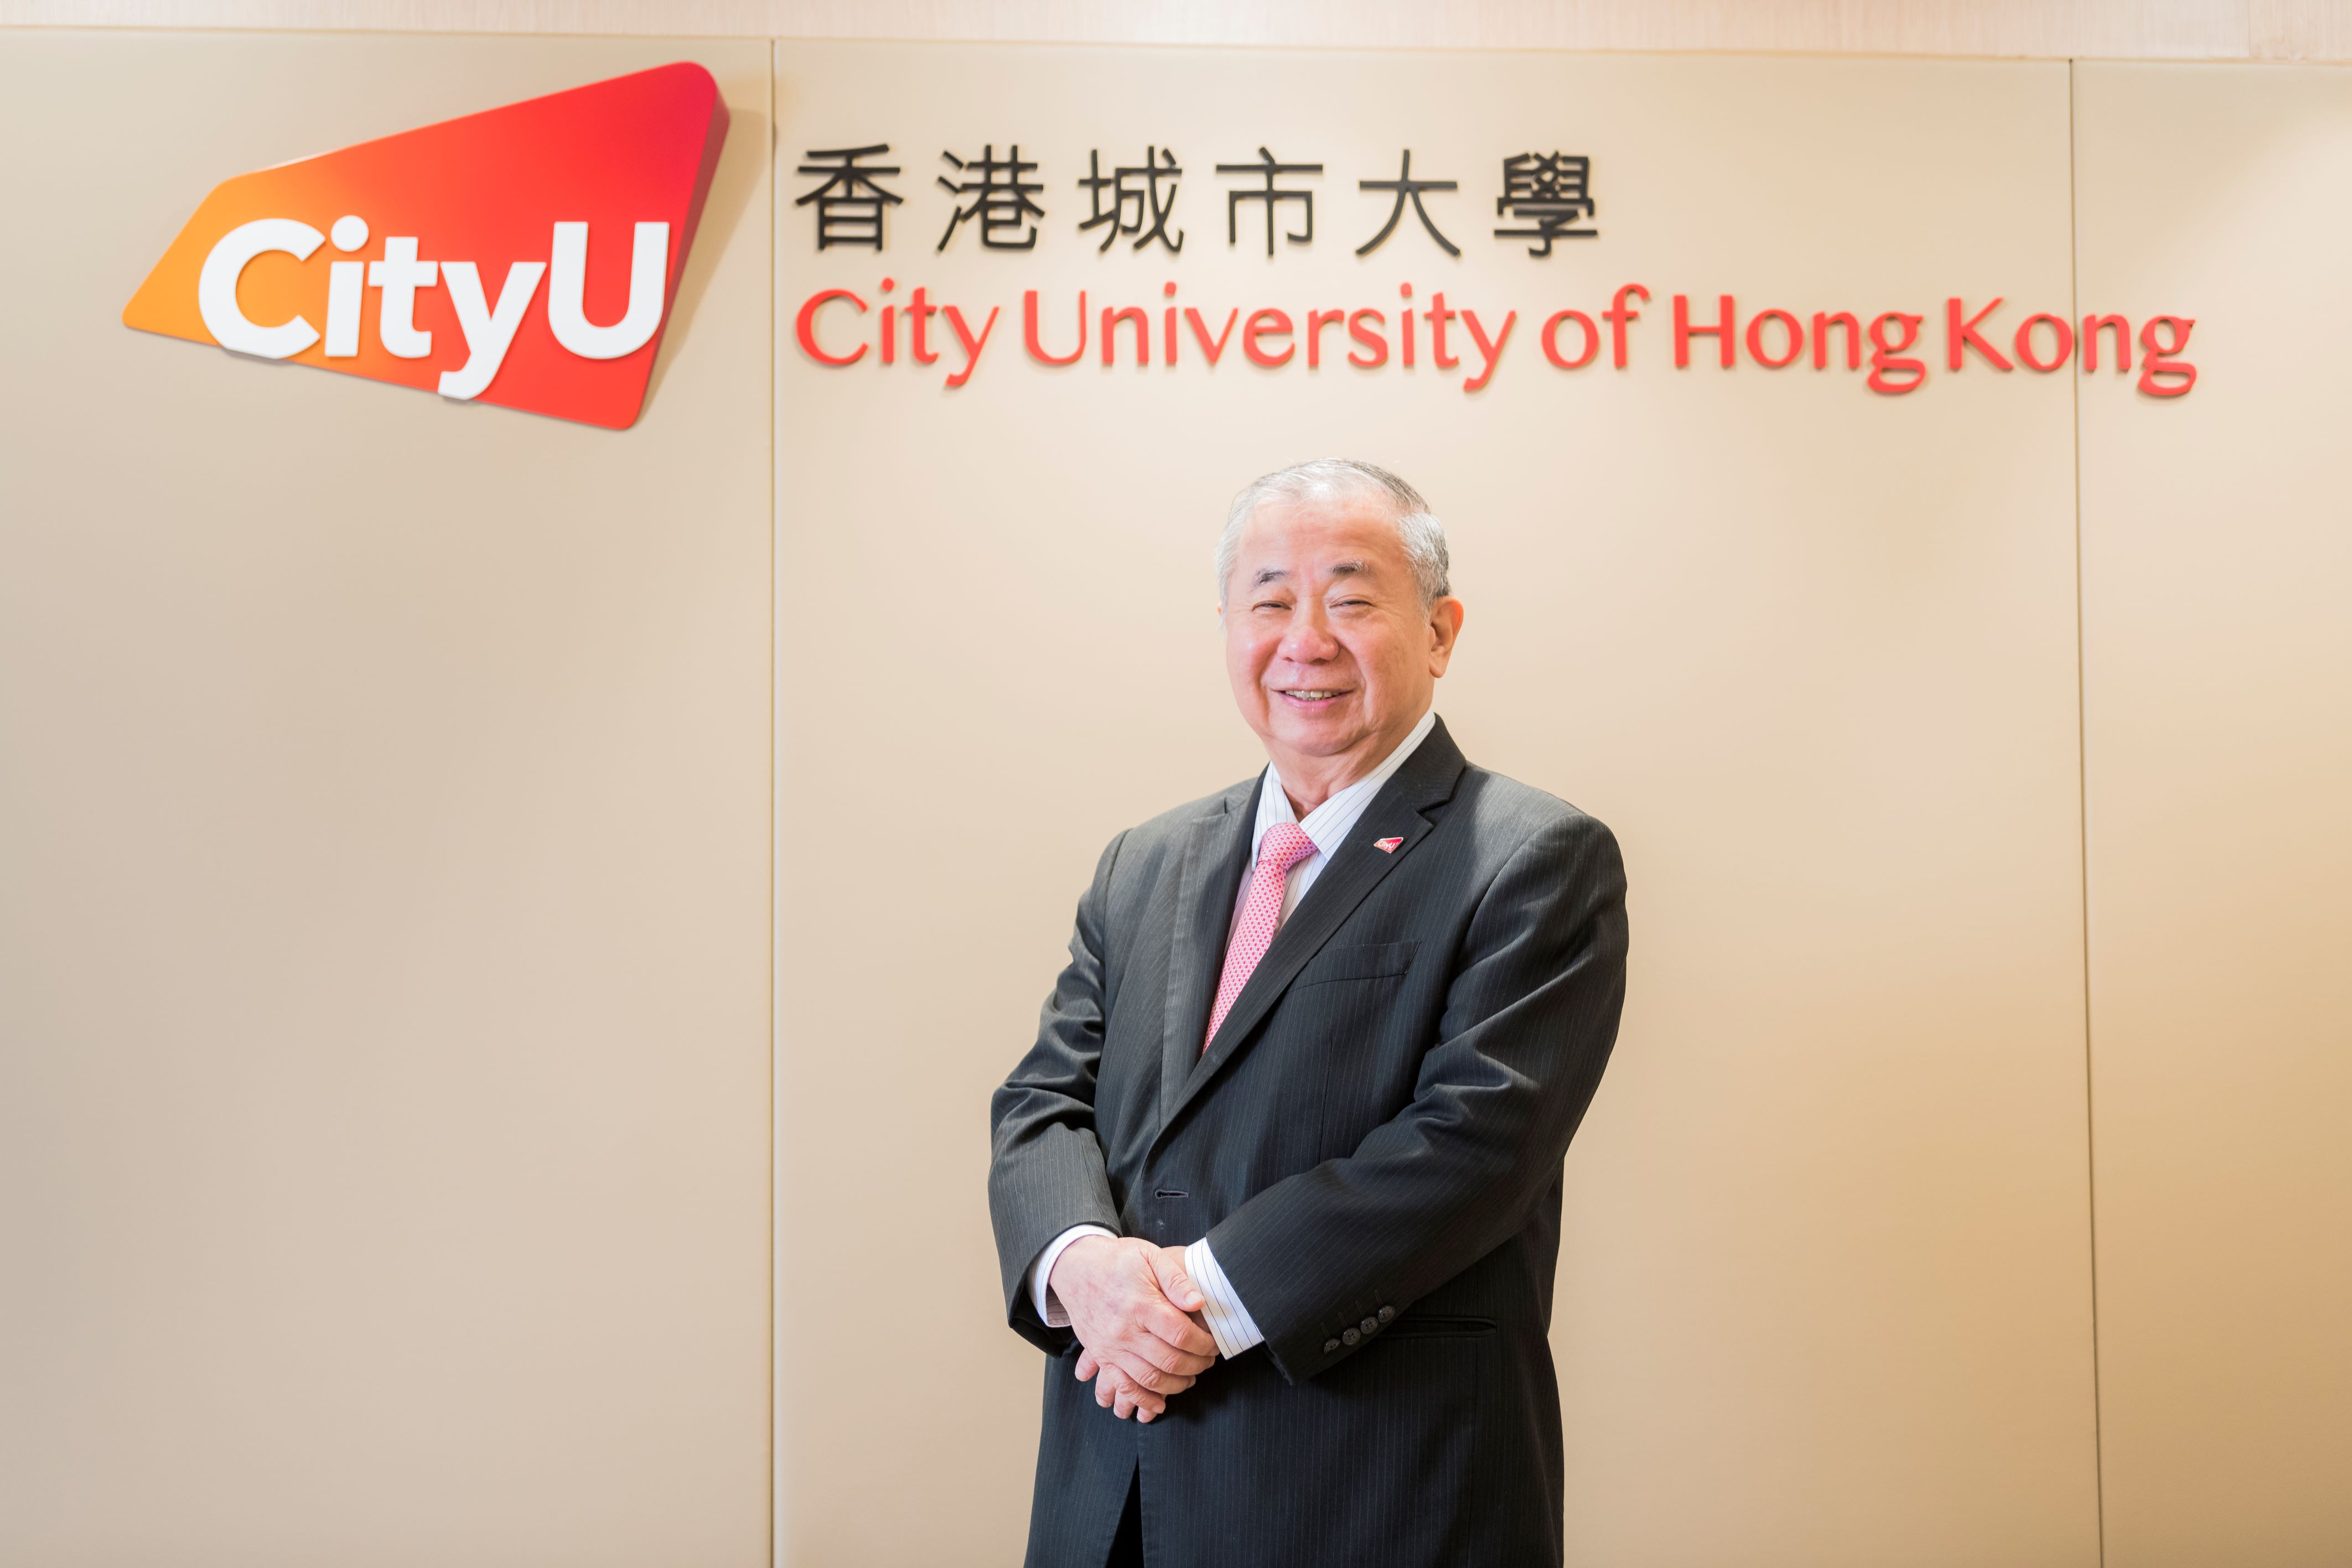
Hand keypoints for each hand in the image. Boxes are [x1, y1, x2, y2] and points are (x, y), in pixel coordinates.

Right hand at [1049, 1236, 1215, 1420]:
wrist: (1075, 1267)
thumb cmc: (1117, 1260)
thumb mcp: (1149, 1256)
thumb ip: (1176, 1279)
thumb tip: (1198, 1302)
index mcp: (1140, 1304)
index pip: (1181, 1334)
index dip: (1204, 1344)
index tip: (1214, 1344)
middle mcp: (1124, 1330)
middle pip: (1169, 1361)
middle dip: (1196, 1365)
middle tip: (1207, 1361)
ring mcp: (1111, 1347)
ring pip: (1150, 1380)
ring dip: (1177, 1385)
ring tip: (1191, 1377)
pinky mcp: (1101, 1357)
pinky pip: (1123, 1387)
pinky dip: (1144, 1401)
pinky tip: (1161, 1403)